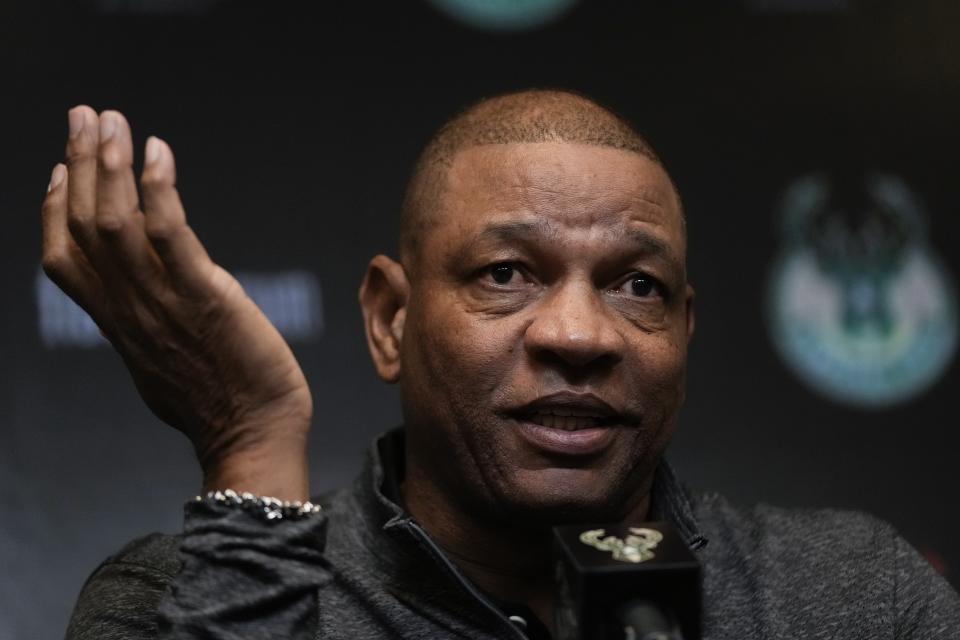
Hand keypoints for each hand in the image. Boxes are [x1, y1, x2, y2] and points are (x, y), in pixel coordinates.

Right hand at [41, 106, 311, 499]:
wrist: (256, 436)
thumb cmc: (220, 403)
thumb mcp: (164, 362)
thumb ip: (147, 326)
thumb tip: (149, 307)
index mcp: (117, 324)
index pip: (65, 259)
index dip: (54, 209)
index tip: (57, 169)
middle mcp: (129, 309)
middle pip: (82, 226)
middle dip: (78, 165)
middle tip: (84, 114)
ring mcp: (162, 303)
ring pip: (113, 222)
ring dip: (107, 166)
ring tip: (112, 120)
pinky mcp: (203, 297)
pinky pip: (169, 234)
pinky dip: (158, 190)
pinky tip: (158, 153)